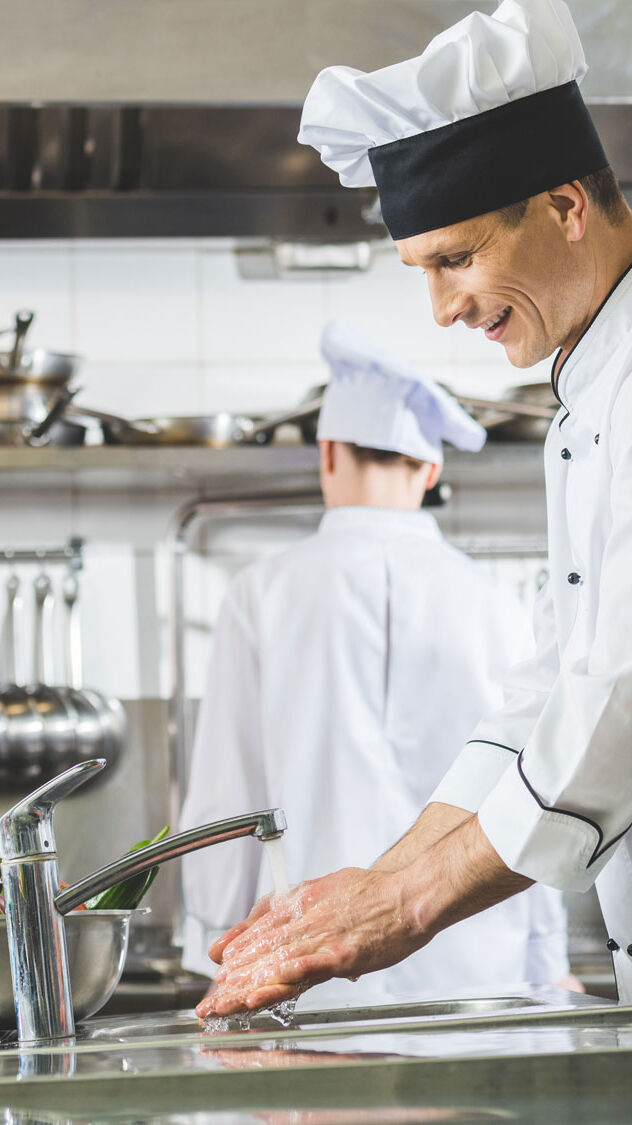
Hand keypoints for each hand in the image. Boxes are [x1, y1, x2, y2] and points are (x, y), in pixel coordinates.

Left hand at [198, 866, 422, 1016]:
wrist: (408, 894)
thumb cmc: (372, 894)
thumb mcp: (326, 887)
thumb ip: (300, 905)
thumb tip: (276, 919)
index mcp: (302, 900)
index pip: (260, 925)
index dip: (237, 947)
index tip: (219, 965)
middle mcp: (307, 917)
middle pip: (262, 948)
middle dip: (235, 975)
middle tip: (212, 997)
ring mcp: (323, 937)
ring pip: (277, 961)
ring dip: (248, 984)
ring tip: (226, 1002)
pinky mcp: (342, 954)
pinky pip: (309, 967)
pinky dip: (285, 978)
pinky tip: (265, 989)